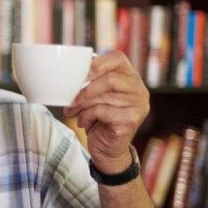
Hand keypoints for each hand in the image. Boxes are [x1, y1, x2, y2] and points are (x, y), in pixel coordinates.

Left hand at [64, 51, 148, 171]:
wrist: (107, 149)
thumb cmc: (98, 118)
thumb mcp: (94, 96)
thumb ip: (90, 81)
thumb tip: (68, 71)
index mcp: (130, 77)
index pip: (117, 58)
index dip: (97, 64)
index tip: (79, 75)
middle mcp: (139, 89)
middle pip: (110, 79)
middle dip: (85, 90)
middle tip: (70, 100)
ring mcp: (138, 105)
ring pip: (105, 96)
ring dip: (82, 105)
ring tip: (73, 112)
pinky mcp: (131, 120)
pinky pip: (103, 111)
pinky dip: (87, 116)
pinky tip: (84, 122)